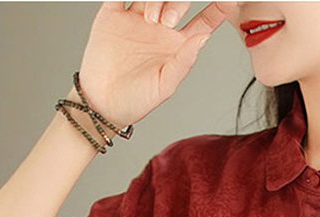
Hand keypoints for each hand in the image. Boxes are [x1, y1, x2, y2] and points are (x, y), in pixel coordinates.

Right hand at [76, 1, 226, 128]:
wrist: (101, 104)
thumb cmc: (135, 102)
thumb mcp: (165, 86)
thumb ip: (184, 61)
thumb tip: (203, 38)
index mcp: (178, 45)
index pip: (204, 20)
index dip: (218, 8)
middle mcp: (160, 28)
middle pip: (179, 0)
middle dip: (177, 3)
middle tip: (166, 23)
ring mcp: (136, 18)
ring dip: (155, 0)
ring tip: (148, 19)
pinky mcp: (113, 14)